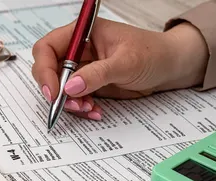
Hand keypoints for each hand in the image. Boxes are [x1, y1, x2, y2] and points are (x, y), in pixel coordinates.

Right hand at [31, 18, 208, 119]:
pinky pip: (76, 99)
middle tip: (72, 105)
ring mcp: (84, 69)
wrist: (170, 68)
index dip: (44, 69)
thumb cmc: (153, 54)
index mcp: (83, 34)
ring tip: (88, 109)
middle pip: (49, 70)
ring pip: (61, 89)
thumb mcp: (126, 62)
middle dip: (57, 91)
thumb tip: (71, 87)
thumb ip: (98, 74)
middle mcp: (79, 51)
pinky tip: (95, 111)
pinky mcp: (90, 85)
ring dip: (70, 104)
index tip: (54, 91)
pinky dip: (82, 108)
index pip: (48, 48)